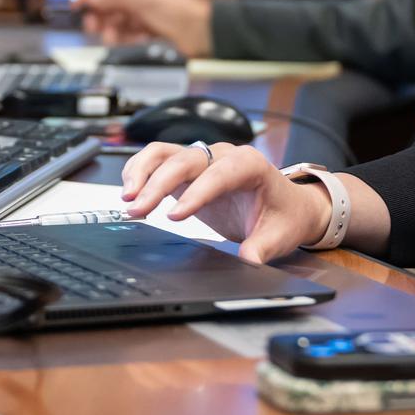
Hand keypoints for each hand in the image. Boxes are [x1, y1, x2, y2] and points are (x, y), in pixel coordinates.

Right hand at [79, 0, 213, 56]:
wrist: (201, 33)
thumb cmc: (181, 10)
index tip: (79, 2)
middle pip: (110, 1)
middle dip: (101, 14)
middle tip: (93, 25)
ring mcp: (145, 10)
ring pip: (118, 19)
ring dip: (113, 28)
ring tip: (111, 36)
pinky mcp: (149, 27)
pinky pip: (129, 31)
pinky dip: (126, 37)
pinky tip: (131, 39)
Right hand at [120, 141, 330, 264]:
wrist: (287, 205)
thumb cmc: (284, 215)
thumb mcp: (279, 236)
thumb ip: (263, 248)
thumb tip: (249, 262)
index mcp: (250, 165)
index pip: (218, 175)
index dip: (195, 194)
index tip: (175, 217)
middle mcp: (223, 155)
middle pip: (184, 160)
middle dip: (157, 183)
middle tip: (137, 210)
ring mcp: (204, 159)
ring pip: (165, 152)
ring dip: (142, 172)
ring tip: (127, 200)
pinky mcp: (188, 170)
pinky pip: (159, 160)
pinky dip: (140, 172)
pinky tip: (130, 192)